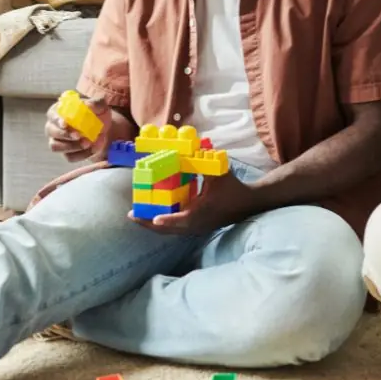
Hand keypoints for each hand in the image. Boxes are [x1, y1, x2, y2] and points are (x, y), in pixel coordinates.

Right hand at [45, 95, 110, 161]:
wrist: (103, 130)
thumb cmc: (97, 114)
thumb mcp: (100, 106)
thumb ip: (96, 103)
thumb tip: (88, 105)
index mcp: (59, 111)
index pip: (52, 115)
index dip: (57, 120)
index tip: (65, 124)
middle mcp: (54, 127)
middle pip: (51, 132)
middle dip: (65, 135)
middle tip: (79, 135)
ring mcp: (58, 141)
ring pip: (56, 147)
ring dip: (73, 146)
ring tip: (89, 142)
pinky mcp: (66, 153)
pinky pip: (69, 157)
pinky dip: (82, 154)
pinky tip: (94, 148)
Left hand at [129, 170, 252, 234]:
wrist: (248, 203)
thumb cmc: (233, 187)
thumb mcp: (219, 173)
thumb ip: (203, 162)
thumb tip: (188, 149)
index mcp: (204, 212)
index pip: (184, 219)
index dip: (169, 220)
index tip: (155, 219)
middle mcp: (198, 224)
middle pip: (170, 229)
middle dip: (149, 223)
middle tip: (132, 215)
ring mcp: (197, 227)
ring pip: (171, 230)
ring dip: (153, 225)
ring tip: (137, 216)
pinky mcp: (196, 227)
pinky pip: (175, 227)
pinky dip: (162, 223)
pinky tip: (151, 214)